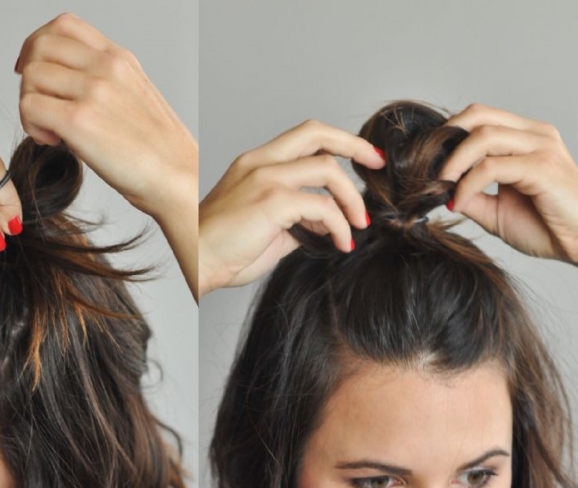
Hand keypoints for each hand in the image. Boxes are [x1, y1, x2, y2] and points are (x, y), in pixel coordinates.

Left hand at [15, 14, 195, 223]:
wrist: (178, 179)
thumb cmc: (159, 153)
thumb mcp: (136, 98)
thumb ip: (105, 82)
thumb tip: (66, 89)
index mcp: (119, 59)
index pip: (64, 26)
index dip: (38, 45)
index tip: (34, 72)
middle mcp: (105, 67)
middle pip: (39, 48)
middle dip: (29, 78)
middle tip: (41, 109)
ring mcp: (92, 91)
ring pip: (30, 76)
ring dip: (30, 105)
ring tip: (51, 131)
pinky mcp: (79, 121)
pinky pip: (29, 106)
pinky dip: (31, 126)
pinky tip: (52, 142)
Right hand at [198, 120, 385, 297]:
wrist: (199, 264)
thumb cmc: (224, 251)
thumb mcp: (268, 229)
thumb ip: (297, 219)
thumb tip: (325, 225)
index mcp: (255, 164)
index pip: (305, 137)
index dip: (338, 143)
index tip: (363, 159)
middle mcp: (260, 162)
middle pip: (318, 133)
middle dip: (355, 146)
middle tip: (377, 165)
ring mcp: (265, 178)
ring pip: (328, 170)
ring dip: (352, 197)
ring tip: (358, 224)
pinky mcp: (272, 201)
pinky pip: (323, 206)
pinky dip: (340, 225)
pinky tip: (341, 243)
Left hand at [441, 104, 577, 277]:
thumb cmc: (547, 226)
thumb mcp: (496, 211)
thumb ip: (471, 196)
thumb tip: (440, 191)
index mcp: (525, 138)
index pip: (480, 118)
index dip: (448, 137)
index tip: (427, 165)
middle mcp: (534, 135)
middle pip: (478, 116)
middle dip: (445, 141)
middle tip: (427, 171)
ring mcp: (541, 147)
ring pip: (484, 136)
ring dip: (454, 162)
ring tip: (440, 186)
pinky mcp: (543, 167)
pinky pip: (493, 167)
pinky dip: (469, 183)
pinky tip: (459, 201)